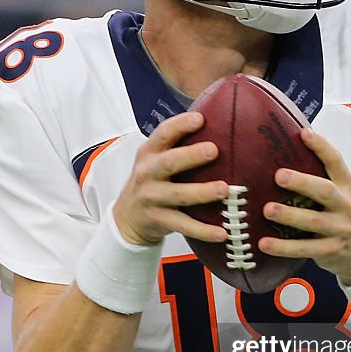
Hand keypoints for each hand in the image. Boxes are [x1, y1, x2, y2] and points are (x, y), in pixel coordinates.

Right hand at [113, 112, 228, 246]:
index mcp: (149, 153)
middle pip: (169, 162)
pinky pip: (183, 225)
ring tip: (224, 190)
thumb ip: (178, 145)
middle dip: (191, 155)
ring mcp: (152, 198)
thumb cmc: (152, 182)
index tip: (200, 118)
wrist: (126, 218)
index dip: (180, 125)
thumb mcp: (156, 160)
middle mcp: (148, 173)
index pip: (163, 134)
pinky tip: (222, 233)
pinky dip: (203, 230)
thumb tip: (220, 124)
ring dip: (201, 192)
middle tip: (214, 150)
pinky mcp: (159, 220)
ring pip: (178, 195)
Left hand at [259, 127, 350, 284]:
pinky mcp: (331, 250)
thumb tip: (287, 152)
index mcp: (347, 186)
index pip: (336, 162)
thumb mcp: (342, 194)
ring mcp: (340, 229)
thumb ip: (322, 177)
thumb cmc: (345, 216)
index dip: (321, 146)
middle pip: (325, 191)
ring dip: (289, 215)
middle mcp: (346, 205)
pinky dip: (283, 247)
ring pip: (313, 221)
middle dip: (302, 182)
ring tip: (267, 210)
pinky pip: (305, 248)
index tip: (304, 133)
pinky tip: (263, 243)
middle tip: (278, 175)